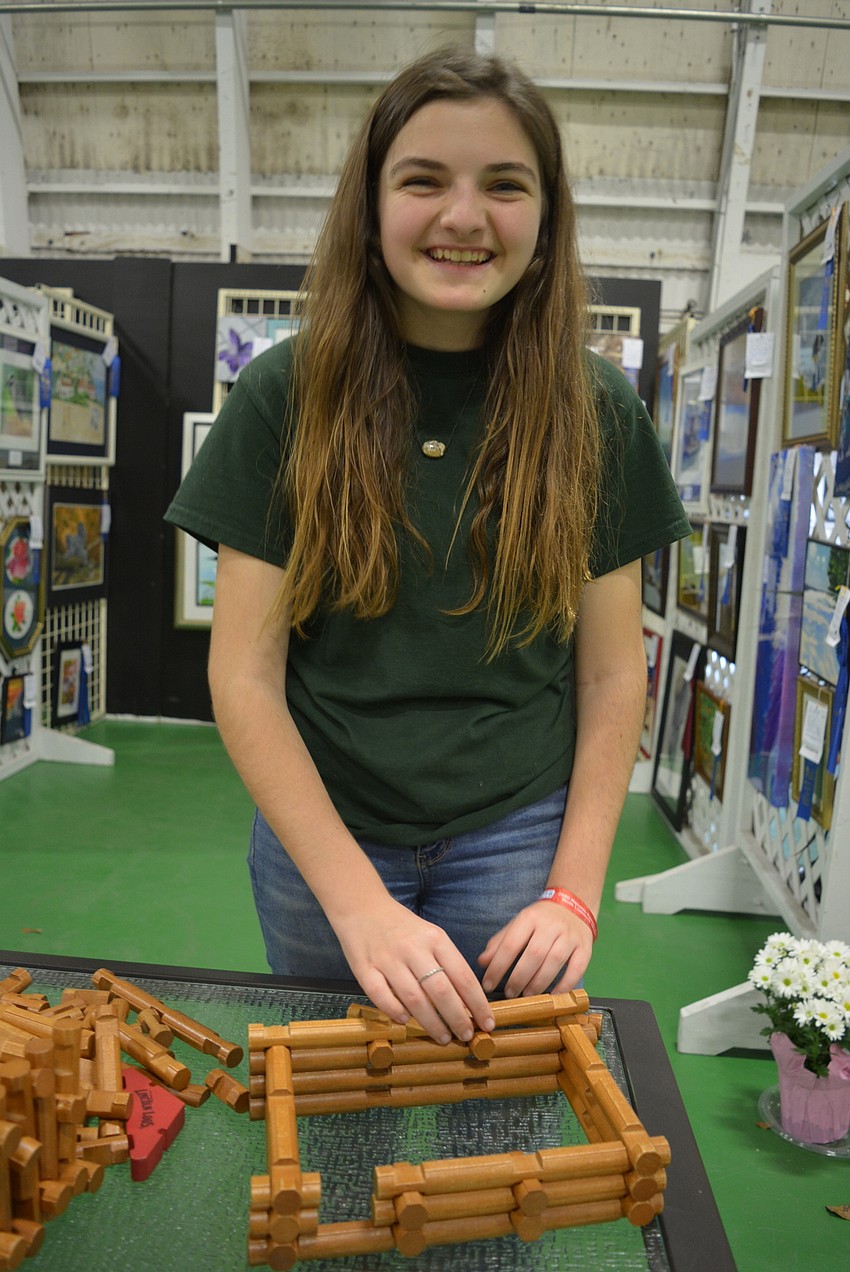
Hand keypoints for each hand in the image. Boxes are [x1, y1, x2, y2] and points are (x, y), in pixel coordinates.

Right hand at [332, 897, 495, 1044]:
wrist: (362, 907)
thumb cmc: (403, 927)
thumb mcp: (431, 936)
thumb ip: (447, 964)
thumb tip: (468, 1003)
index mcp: (435, 938)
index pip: (462, 976)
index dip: (477, 1004)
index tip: (487, 1023)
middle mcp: (413, 948)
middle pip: (440, 990)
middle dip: (458, 1018)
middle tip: (466, 1036)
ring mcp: (387, 958)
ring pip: (413, 998)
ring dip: (431, 1023)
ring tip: (443, 1038)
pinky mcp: (364, 968)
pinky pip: (380, 996)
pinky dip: (395, 1011)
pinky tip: (405, 1021)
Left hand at [477, 900, 592, 997]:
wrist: (573, 905)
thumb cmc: (540, 920)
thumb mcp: (518, 925)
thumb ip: (500, 943)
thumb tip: (482, 962)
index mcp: (529, 918)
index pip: (511, 943)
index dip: (498, 966)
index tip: (488, 984)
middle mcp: (551, 926)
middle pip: (533, 954)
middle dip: (519, 977)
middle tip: (510, 993)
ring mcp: (570, 936)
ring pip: (554, 962)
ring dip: (539, 983)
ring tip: (528, 995)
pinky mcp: (585, 947)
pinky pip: (576, 968)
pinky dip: (565, 984)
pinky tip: (554, 995)